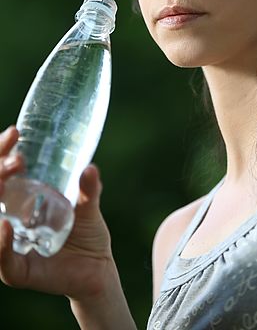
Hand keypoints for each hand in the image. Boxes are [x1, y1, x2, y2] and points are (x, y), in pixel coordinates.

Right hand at [0, 125, 114, 300]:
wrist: (98, 267)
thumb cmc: (87, 232)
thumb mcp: (88, 205)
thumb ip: (89, 189)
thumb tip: (90, 167)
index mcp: (21, 202)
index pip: (3, 174)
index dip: (2, 153)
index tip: (14, 133)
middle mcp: (9, 221)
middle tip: (16, 159)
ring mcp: (10, 246)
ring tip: (4, 181)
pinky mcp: (17, 271)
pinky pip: (3, 257)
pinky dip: (1, 242)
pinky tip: (6, 225)